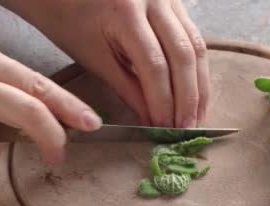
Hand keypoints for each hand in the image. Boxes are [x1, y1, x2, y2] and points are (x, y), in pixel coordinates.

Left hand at [0, 0, 209, 127]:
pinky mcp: (175, 2)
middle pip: (183, 55)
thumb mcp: (95, 59)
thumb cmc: (70, 21)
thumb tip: (153, 121)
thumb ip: (127, 89)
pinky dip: (196, 68)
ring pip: (197, 46)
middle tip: (186, 128)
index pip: (155, 65)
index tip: (165, 129)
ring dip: (199, 86)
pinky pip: (194, 37)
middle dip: (188, 98)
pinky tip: (195, 92)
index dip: (163, 102)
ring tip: (196, 116)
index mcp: (126, 12)